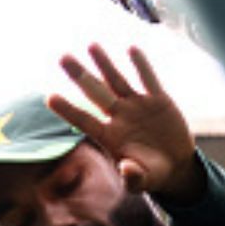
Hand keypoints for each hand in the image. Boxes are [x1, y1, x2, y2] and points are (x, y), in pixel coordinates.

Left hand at [46, 44, 201, 202]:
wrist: (175, 164)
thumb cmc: (152, 174)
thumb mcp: (144, 180)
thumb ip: (134, 177)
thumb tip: (127, 170)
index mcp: (109, 136)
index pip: (83, 120)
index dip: (67, 109)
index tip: (49, 97)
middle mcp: (119, 117)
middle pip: (95, 92)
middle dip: (80, 75)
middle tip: (63, 57)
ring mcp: (137, 106)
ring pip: (117, 81)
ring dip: (105, 64)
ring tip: (92, 45)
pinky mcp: (159, 101)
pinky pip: (148, 80)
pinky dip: (141, 66)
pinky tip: (131, 49)